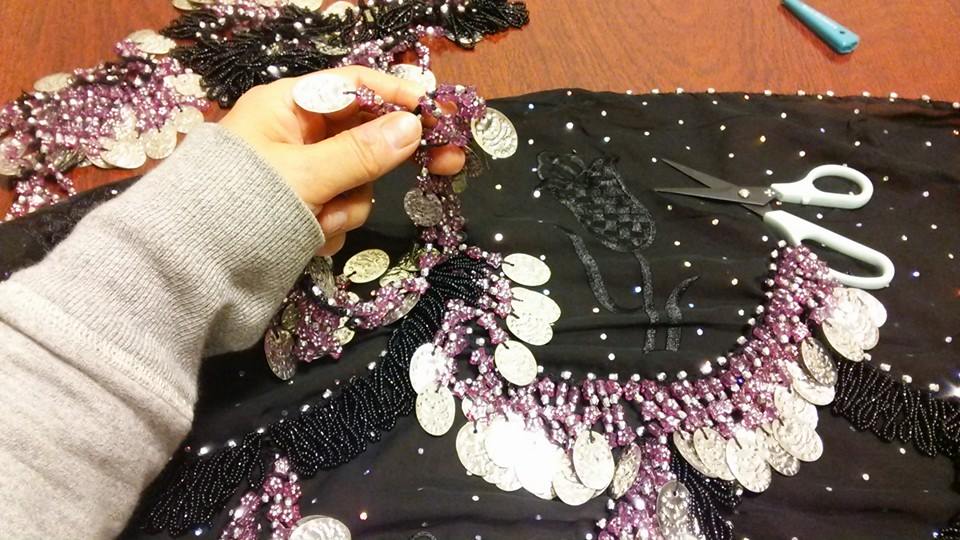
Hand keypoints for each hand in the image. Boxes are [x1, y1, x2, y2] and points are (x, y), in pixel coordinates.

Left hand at [220, 66, 464, 255]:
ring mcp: (300, 174)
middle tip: (447, 165)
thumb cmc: (239, 205)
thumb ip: (361, 153)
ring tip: (320, 221)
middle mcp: (294, 135)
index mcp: (286, 107)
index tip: (435, 112)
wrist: (192, 269)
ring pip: (356, 179)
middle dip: (381, 161)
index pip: (352, 86)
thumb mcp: (305, 175)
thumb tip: (413, 127)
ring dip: (348, 203)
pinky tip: (310, 236)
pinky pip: (340, 207)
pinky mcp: (302, 207)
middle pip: (363, 135)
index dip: (396, 96)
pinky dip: (332, 223)